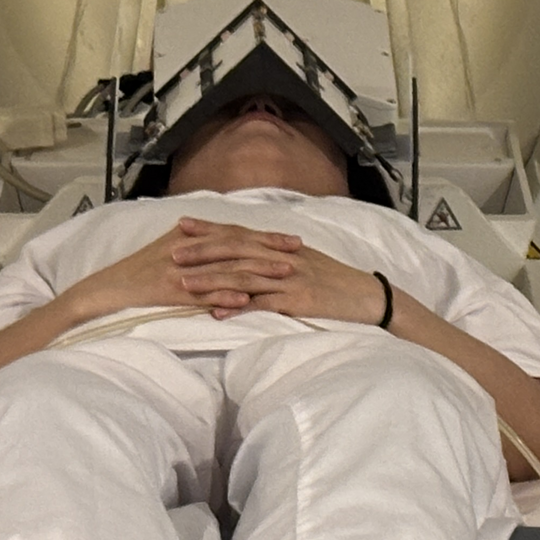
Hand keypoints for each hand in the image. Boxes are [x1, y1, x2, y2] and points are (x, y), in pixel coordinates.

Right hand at [58, 218, 303, 320]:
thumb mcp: (169, 252)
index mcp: (190, 237)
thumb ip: (198, 247)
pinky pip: (201, 294)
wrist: (105, 289)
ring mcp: (179, 270)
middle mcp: (188, 248)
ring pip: (225, 269)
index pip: (236, 234)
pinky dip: (224, 297)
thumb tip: (226, 245)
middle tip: (299, 254)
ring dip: (256, 272)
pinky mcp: (169, 291)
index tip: (293, 241)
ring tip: (284, 275)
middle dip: (270, 250)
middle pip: (236, 247)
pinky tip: (245, 302)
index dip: (265, 237)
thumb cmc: (138, 273)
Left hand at [200, 243, 388, 326]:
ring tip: (184, 284)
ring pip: (243, 276)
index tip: (182, 226)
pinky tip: (217, 313)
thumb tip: (247, 256)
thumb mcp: (304, 262)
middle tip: (171, 253)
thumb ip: (275, 257)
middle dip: (201, 251)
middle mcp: (281, 257)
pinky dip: (239, 308)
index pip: (239, 233)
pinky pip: (263, 304)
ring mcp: (289, 279)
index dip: (210, 229)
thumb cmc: (335, 281)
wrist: (368, 296)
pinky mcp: (297, 301)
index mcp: (280, 247)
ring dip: (212, 280)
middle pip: (235, 251)